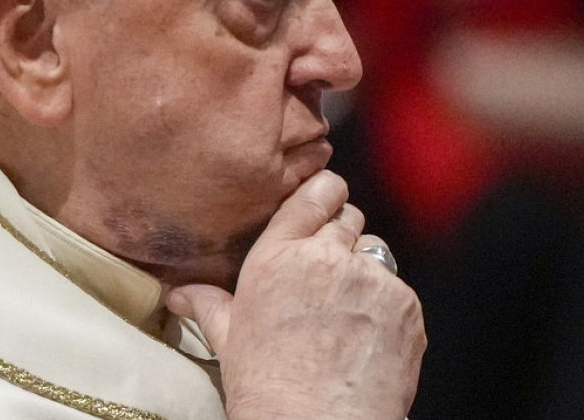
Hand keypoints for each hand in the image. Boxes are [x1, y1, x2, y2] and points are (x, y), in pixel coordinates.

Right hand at [166, 171, 425, 418]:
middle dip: (343, 240)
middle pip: (349, 219)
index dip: (326, 195)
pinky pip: (400, 292)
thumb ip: (209, 305)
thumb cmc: (269, 389)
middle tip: (331, 278)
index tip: (328, 201)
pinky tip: (368, 340)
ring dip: (366, 275)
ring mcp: (371, 279)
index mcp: (278, 257)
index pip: (314, 195)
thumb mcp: (229, 341)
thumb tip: (179, 293)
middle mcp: (326, 258)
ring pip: (377, 255)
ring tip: (349, 318)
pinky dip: (389, 310)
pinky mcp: (404, 305)